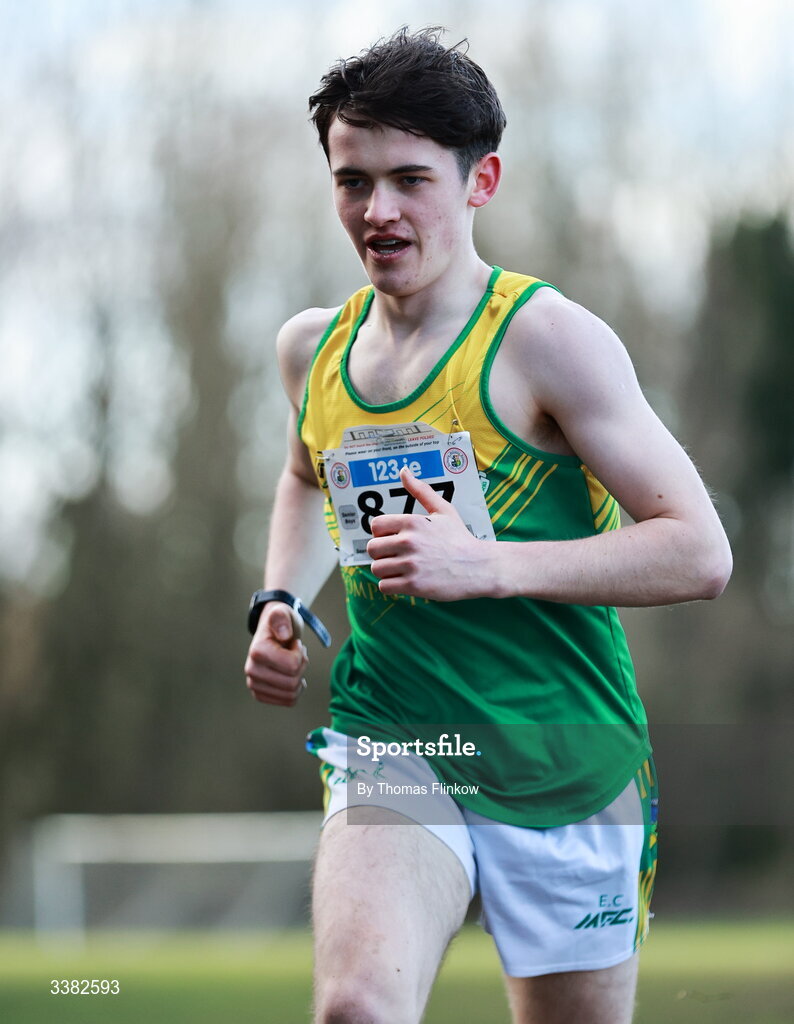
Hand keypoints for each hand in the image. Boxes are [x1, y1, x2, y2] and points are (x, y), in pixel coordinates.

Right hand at [244, 601, 308, 706]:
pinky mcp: (261, 694)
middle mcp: (252, 670)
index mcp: (257, 651)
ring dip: (298, 678)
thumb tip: (284, 634)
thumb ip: (281, 618)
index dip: (300, 654)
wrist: (276, 633)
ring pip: (291, 694)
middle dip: (301, 666)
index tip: (294, 643)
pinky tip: (291, 677)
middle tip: (295, 653)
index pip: (292, 665)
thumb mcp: (283, 613)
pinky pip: (287, 701)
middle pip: (292, 682)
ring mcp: (254, 684)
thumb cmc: (282, 623)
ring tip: (292, 662)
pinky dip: (295, 690)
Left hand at [366, 467, 492, 600]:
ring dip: (386, 571)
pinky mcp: (413, 585)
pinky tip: (405, 581)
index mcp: (412, 522)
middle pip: (372, 549)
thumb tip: (404, 470)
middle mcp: (408, 542)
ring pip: (377, 568)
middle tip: (398, 557)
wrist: (479, 567)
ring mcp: (411, 565)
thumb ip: (421, 491)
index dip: (382, 534)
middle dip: (382, 554)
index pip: (375, 526)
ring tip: (402, 570)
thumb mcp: (443, 510)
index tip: (394, 539)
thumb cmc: (460, 539)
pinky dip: (391, 586)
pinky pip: (384, 586)